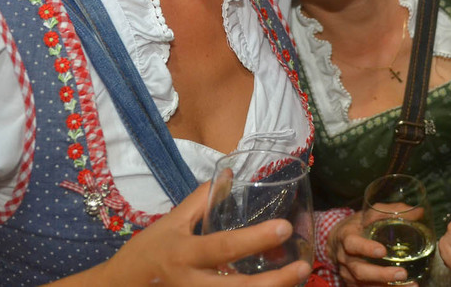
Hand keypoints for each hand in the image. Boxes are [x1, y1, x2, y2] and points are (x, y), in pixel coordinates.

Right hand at [88, 183, 310, 285]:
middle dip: (274, 282)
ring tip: (298, 281)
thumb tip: (228, 174)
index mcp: (185, 255)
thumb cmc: (146, 252)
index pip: (224, 247)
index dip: (255, 239)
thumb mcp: (170, 224)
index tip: (284, 228)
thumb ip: (199, 201)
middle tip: (304, 266)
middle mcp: (191, 283)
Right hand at [327, 213, 407, 285]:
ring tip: (410, 286)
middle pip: (360, 271)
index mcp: (347, 238)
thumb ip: (391, 211)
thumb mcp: (370, 214)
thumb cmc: (357, 226)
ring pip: (365, 285)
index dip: (365, 248)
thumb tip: (418, 212)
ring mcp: (348, 275)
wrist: (338, 242)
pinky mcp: (354, 285)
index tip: (382, 251)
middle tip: (402, 273)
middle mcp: (345, 259)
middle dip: (381, 275)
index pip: (352, 244)